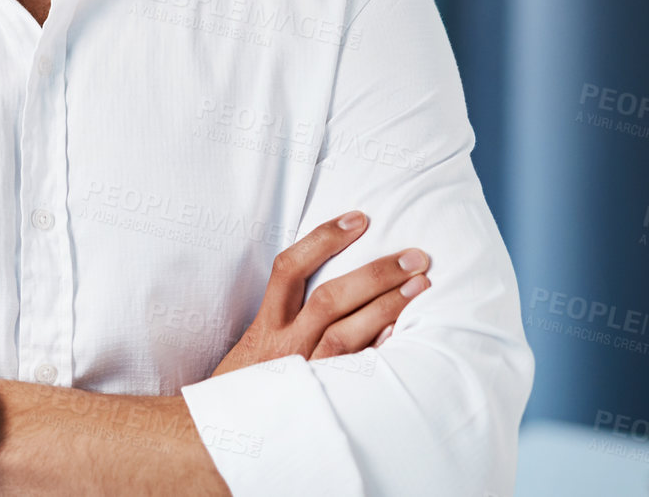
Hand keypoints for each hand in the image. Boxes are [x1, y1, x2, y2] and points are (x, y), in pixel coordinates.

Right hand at [212, 210, 429, 375]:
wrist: (227, 431)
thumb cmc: (247, 383)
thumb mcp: (256, 341)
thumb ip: (286, 314)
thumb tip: (337, 280)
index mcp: (266, 323)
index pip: (289, 268)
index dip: (323, 239)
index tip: (358, 218)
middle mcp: (284, 343)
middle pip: (330, 298)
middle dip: (375, 273)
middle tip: (414, 256)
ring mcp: (304, 371)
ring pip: (346, 332)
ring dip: (387, 306)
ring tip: (421, 286)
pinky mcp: (321, 396)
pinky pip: (354, 371)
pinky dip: (378, 348)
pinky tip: (405, 332)